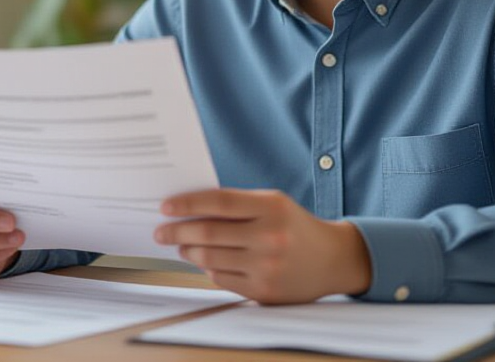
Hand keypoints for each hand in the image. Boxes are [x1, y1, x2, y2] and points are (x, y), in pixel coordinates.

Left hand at [154, 189, 371, 303]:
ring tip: (181, 245)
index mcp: (272, 208)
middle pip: (208, 234)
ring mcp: (267, 267)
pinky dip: (207, 269)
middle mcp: (270, 237)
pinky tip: (205, 261)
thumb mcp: (272, 204)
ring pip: (209, 259)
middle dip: (177, 231)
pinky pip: (221, 279)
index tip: (165, 207)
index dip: (187, 204)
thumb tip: (187, 210)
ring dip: (188, 251)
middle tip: (162, 230)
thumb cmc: (293, 225)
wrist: (332, 259)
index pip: (218, 203)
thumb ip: (236, 205)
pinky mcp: (264, 291)